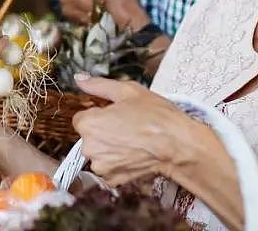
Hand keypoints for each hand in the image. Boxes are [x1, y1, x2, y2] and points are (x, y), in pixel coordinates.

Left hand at [72, 76, 216, 186]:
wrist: (177, 145)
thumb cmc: (155, 116)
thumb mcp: (127, 91)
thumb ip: (98, 85)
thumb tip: (80, 79)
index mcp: (88, 124)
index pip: (81, 119)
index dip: (98, 115)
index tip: (114, 115)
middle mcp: (89, 148)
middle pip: (88, 137)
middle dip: (102, 132)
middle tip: (126, 127)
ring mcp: (101, 166)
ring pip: (99, 153)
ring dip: (109, 149)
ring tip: (131, 141)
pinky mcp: (113, 179)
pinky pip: (108, 168)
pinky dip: (117, 163)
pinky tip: (133, 154)